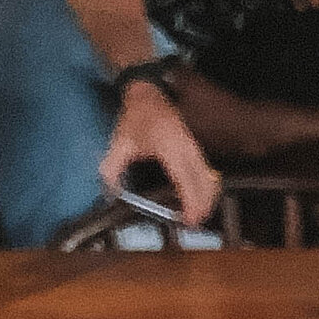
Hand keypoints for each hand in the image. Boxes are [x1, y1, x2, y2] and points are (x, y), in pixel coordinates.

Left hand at [101, 83, 220, 227]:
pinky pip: (207, 172)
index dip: (191, 202)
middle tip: (193, 224)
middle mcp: (187, 149)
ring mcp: (194, 148)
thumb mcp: (119, 141)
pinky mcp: (196, 149)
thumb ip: (112, 168)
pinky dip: (206, 188)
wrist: (148, 94)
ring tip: (197, 214)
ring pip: (210, 178)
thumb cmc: (136, 118)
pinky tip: (198, 198)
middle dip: (202, 206)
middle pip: (205, 183)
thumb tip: (109, 192)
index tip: (189, 220)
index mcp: (170, 148)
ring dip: (207, 198)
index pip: (186, 180)